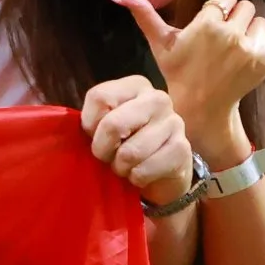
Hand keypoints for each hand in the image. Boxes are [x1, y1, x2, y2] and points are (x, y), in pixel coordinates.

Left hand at [79, 75, 194, 199]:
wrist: (163, 171)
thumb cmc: (126, 143)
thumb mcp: (105, 126)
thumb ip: (94, 120)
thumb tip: (83, 128)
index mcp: (136, 85)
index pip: (99, 97)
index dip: (89, 125)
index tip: (95, 135)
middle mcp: (157, 98)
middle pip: (113, 124)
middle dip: (103, 150)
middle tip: (107, 157)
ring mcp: (174, 122)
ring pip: (129, 153)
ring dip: (121, 167)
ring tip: (126, 166)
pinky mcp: (182, 149)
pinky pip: (144, 170)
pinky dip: (136, 179)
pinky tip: (141, 173)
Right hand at [124, 0, 264, 145]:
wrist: (199, 109)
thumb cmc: (177, 74)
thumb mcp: (159, 44)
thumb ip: (141, 14)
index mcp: (206, 23)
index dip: (216, 14)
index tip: (207, 37)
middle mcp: (230, 33)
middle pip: (244, 8)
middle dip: (235, 23)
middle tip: (220, 51)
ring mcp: (251, 47)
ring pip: (262, 21)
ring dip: (252, 34)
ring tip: (235, 58)